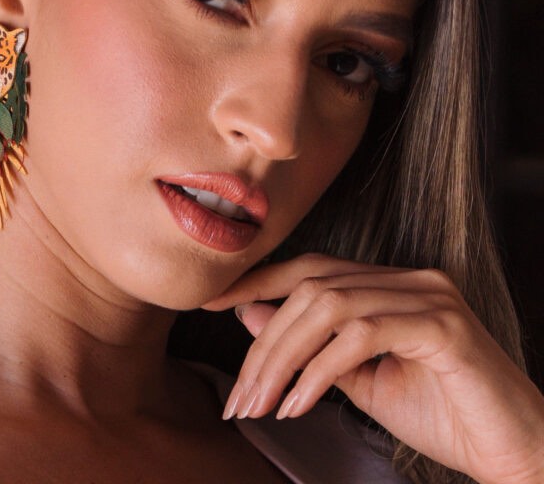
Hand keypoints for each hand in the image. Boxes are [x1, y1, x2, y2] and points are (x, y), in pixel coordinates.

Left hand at [202, 253, 543, 483]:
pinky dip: (319, 371)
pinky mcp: (442, 325)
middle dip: (265, 341)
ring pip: (328, 305)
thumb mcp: (360, 379)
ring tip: (260, 405)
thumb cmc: (441, 415)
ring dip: (283, 358)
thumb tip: (251, 314)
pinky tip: (298, 404)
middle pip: (310, 287)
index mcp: (388, 283)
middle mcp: (407, 278)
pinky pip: (359, 335)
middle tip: (238, 396)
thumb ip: (311, 346)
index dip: (257, 281)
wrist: (514, 454)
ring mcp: (427, 296)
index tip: (210, 302)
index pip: (309, 269)